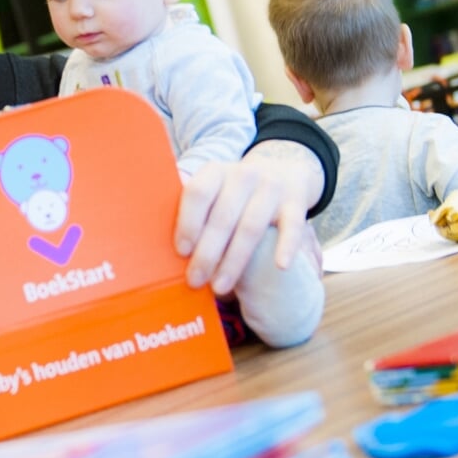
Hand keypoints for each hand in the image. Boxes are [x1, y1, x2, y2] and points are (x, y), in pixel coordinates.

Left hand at [174, 141, 324, 295]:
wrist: (284, 170)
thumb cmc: (235, 193)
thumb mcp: (215, 190)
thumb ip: (194, 211)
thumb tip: (161, 251)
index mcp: (215, 172)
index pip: (198, 193)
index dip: (188, 222)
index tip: (181, 251)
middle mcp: (244, 175)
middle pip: (222, 218)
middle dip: (207, 253)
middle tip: (195, 280)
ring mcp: (272, 187)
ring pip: (251, 228)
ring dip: (234, 261)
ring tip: (220, 287)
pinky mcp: (297, 201)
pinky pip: (293, 226)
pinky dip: (287, 246)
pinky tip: (280, 266)